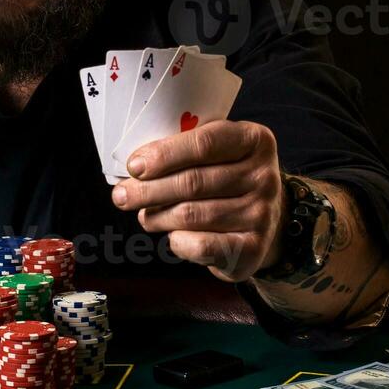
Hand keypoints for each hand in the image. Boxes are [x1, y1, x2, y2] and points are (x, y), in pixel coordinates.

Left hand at [109, 120, 285, 282]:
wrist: (267, 222)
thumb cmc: (227, 180)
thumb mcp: (219, 154)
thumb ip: (185, 152)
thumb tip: (135, 169)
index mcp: (253, 140)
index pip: (204, 143)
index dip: (164, 155)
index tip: (134, 166)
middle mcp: (264, 175)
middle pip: (193, 182)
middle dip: (148, 190)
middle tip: (121, 196)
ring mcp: (261, 213)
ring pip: (191, 215)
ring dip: (157, 217)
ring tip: (144, 216)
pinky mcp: (253, 248)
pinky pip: (200, 245)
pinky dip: (177, 241)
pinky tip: (172, 235)